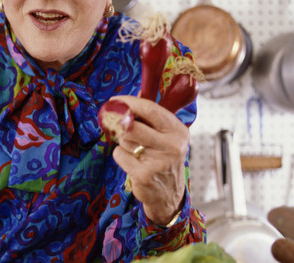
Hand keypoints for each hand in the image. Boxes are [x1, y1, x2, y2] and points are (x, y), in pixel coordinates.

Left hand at [109, 95, 188, 225]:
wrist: (168, 194)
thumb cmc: (163, 158)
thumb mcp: (167, 136)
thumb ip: (150, 118)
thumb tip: (125, 101)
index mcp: (178, 131)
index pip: (150, 109)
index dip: (129, 102)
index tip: (115, 101)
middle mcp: (172, 145)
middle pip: (132, 125)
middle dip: (121, 124)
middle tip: (117, 124)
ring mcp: (158, 161)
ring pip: (124, 139)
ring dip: (123, 142)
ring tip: (135, 149)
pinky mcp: (144, 175)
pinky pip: (119, 154)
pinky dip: (121, 156)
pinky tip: (132, 162)